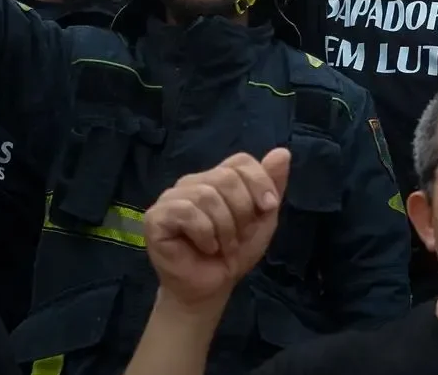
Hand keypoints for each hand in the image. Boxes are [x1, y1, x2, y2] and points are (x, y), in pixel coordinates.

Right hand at [144, 148, 288, 309]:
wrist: (212, 286)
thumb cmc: (236, 251)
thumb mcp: (264, 217)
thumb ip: (272, 185)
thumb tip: (282, 152)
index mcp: (217, 178)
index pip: (240, 161)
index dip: (259, 183)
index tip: (268, 209)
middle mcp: (192, 182)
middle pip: (226, 177)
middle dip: (242, 211)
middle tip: (238, 236)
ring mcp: (171, 198)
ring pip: (207, 196)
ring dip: (224, 228)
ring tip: (223, 246)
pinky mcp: (156, 218)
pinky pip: (186, 212)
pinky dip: (204, 233)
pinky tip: (206, 247)